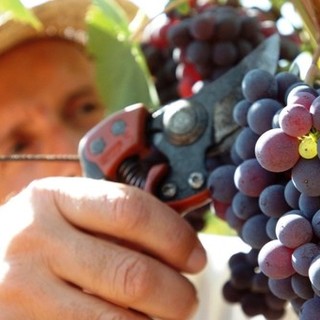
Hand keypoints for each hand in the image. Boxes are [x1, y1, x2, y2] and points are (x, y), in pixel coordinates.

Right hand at [0, 177, 205, 319]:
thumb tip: (178, 244)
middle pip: (130, 273)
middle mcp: (34, 239)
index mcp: (54, 197)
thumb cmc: (41, 235)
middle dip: (175, 294)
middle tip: (188, 299)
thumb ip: (114, 223)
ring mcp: (20, 290)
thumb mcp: (69, 212)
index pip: (130, 210)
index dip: (174, 236)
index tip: (196, 256)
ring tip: (167, 317)